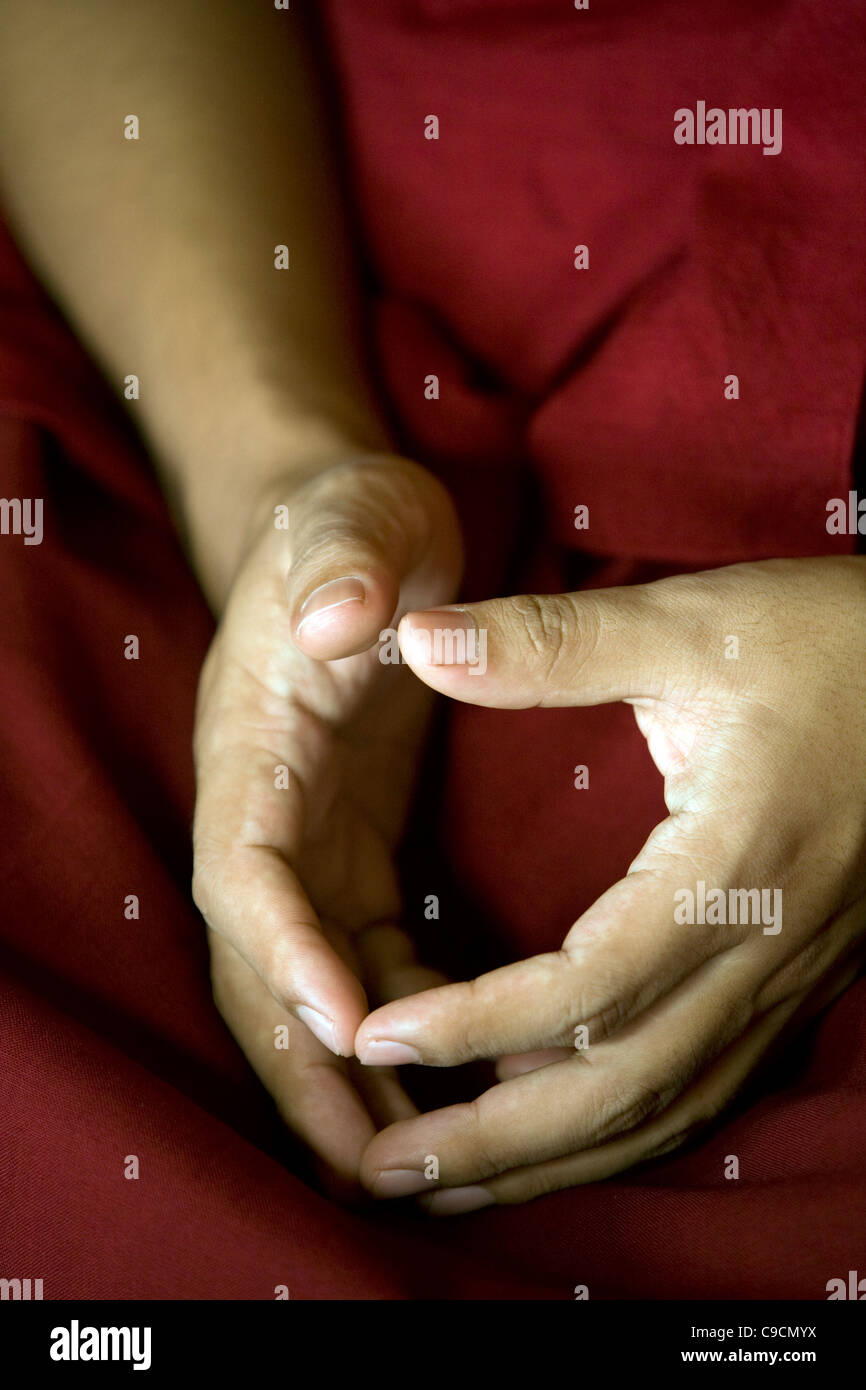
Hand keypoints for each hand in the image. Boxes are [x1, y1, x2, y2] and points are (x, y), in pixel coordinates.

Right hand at [191, 453, 461, 1191]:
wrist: (357, 535)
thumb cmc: (352, 523)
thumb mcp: (354, 519)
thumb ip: (339, 562)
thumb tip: (336, 620)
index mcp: (253, 744)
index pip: (245, 871)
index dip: (284, 952)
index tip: (350, 1026)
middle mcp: (266, 809)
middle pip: (261, 963)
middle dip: (304, 1065)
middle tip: (371, 1164)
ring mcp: (308, 836)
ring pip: (312, 979)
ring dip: (351, 1073)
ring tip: (415, 1159)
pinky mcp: (354, 847)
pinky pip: (364, 954)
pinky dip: (396, 1019)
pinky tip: (449, 1071)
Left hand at [355, 557, 865, 1211]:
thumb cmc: (833, 645)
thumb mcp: (690, 624)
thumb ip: (551, 643)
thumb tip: (417, 639)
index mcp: (729, 866)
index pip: (586, 986)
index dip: (473, 1024)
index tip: (376, 1035)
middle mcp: (763, 947)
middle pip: (623, 1086)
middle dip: (497, 1142)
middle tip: (385, 1167)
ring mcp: (790, 974)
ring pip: (668, 1106)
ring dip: (555, 1157)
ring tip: (451, 1180)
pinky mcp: (798, 975)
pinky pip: (708, 1086)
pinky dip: (625, 1127)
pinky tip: (565, 1132)